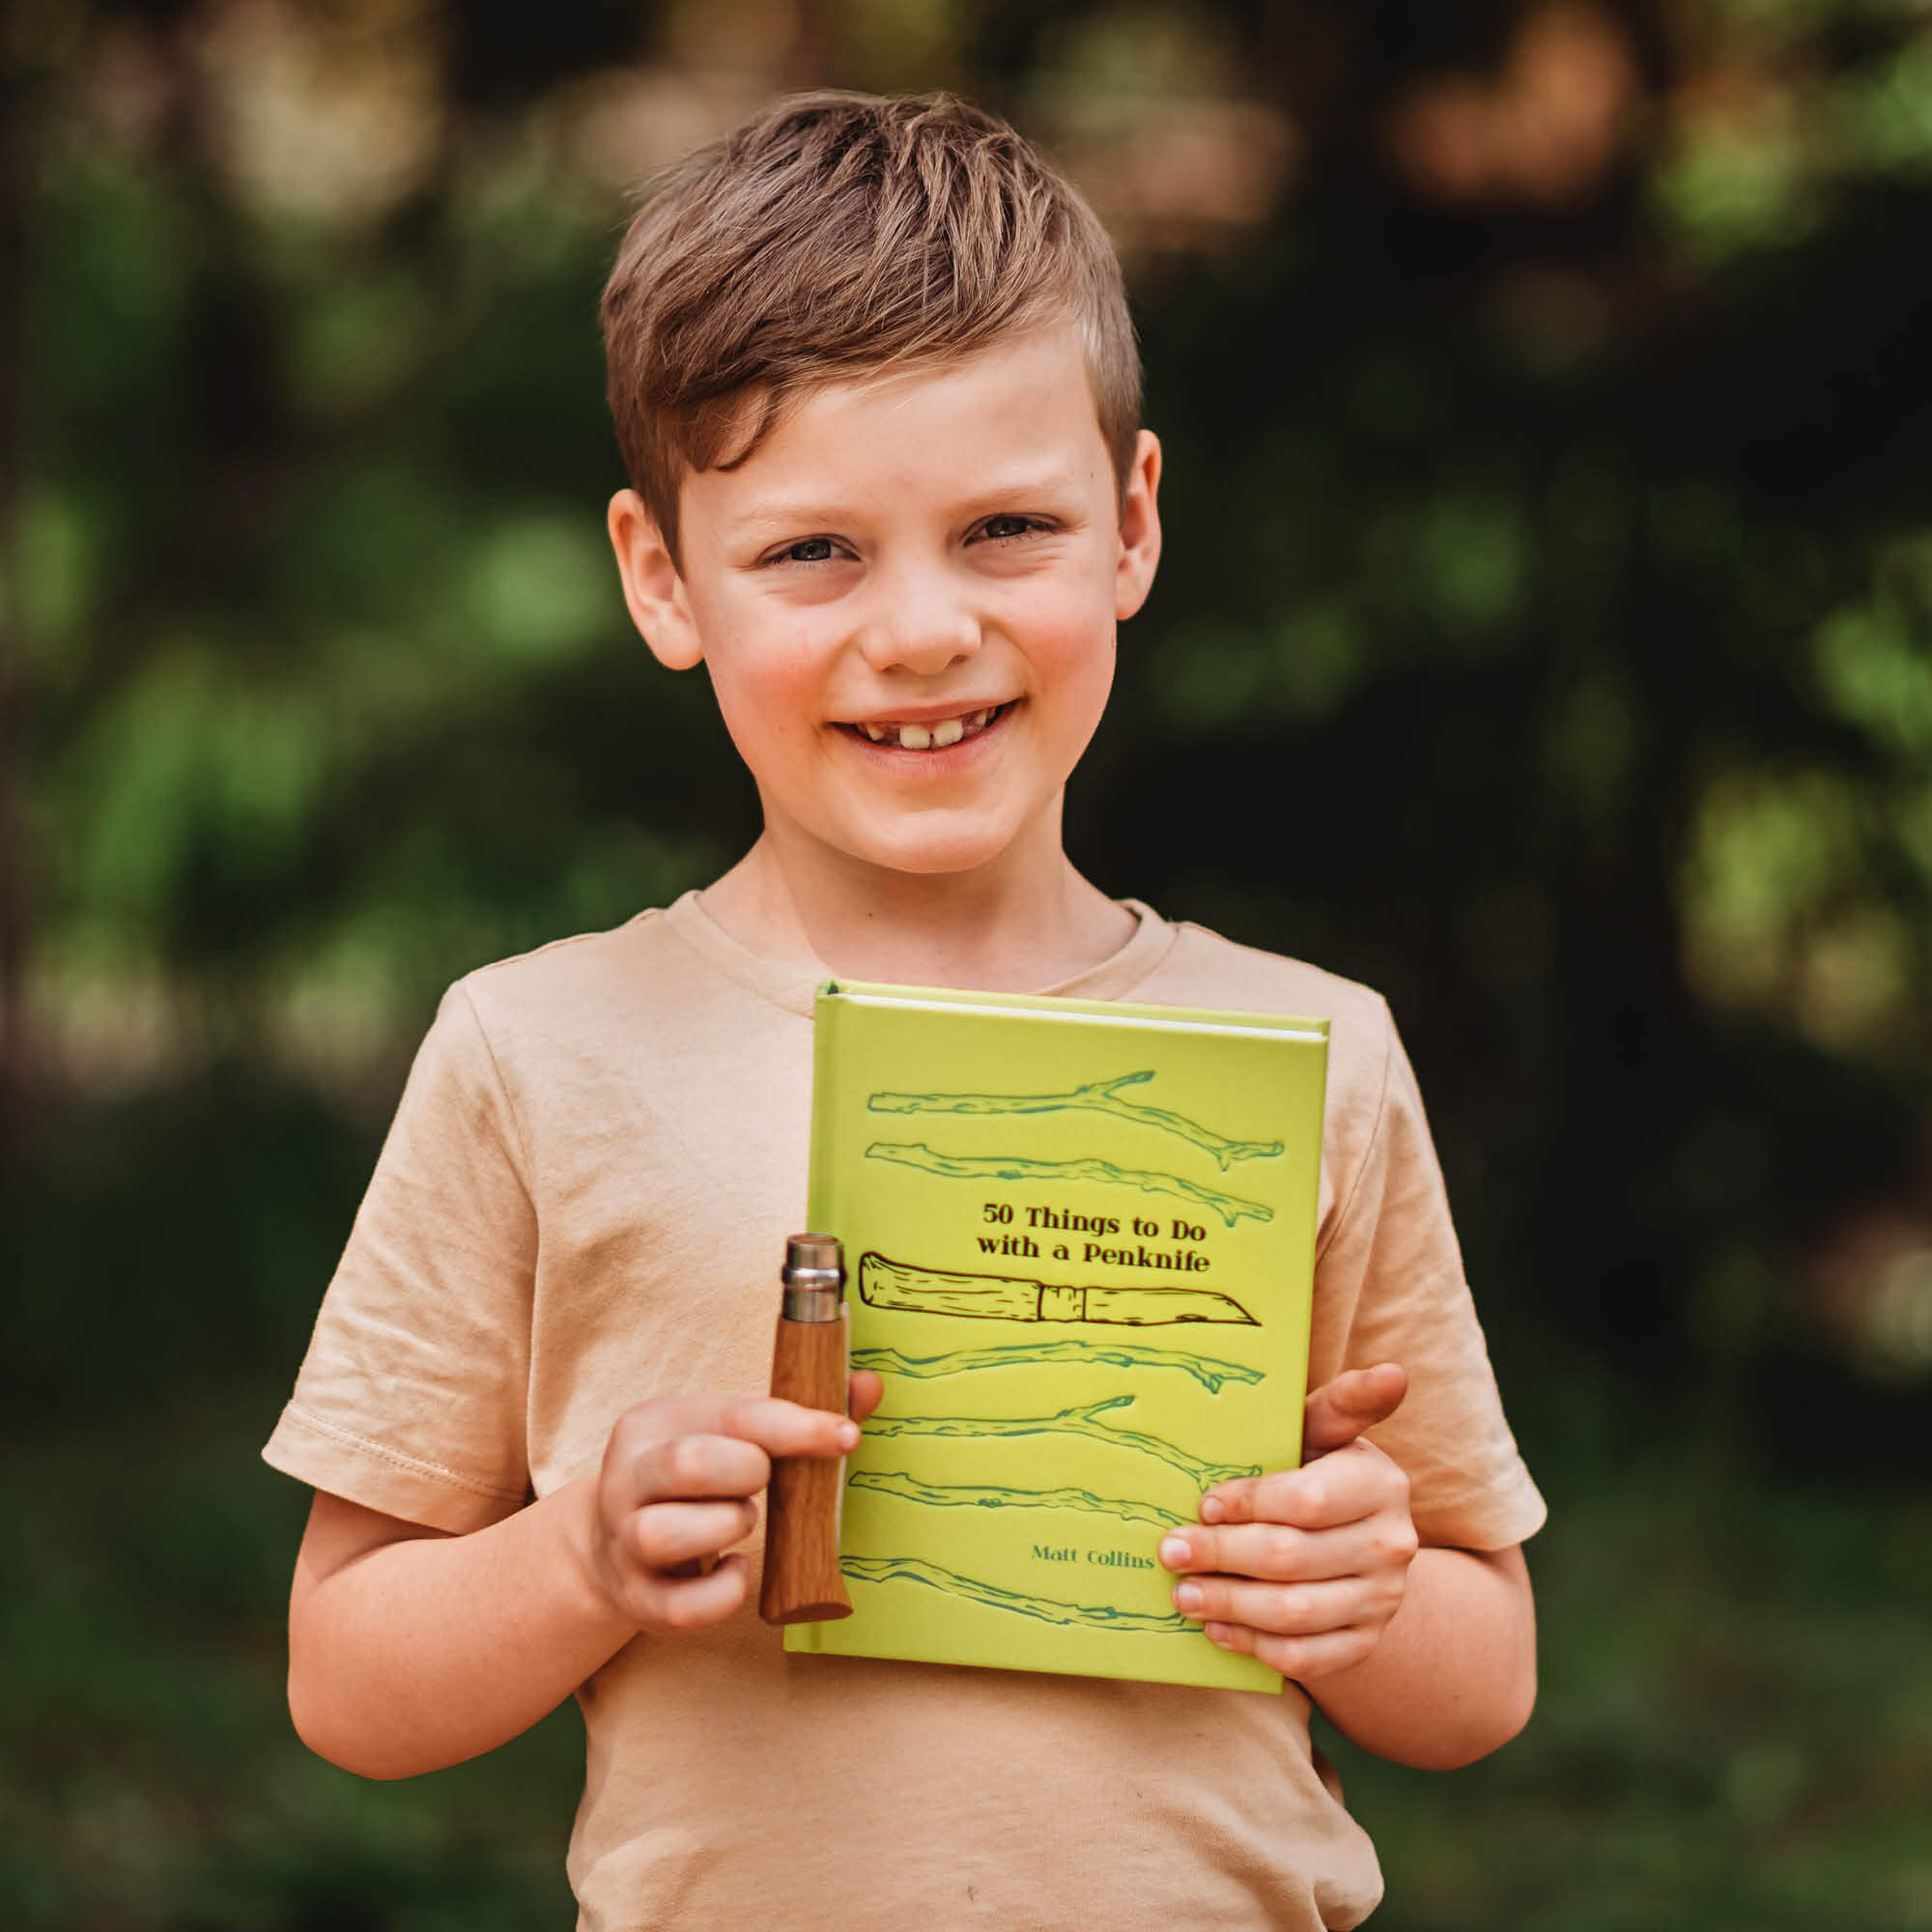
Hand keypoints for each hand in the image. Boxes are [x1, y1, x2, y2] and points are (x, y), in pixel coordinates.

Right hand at [582, 1371, 881, 1633]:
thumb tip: (869, 1386)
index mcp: (655, 1422)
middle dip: (748, 1473)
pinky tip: (736, 1572)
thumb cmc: (693, 1481)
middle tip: (761, 1484)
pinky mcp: (635, 1598)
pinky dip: (722, 1596)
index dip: (798, 1426)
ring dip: (725, 1528)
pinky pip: (679, 1607)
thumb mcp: (729, 1434)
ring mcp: (623, 1541)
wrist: (611, 1543)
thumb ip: (799, 1412)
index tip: (848, 1437)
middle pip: (688, 1463)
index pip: (734, 1415)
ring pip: (664, 1533)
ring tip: (741, 1522)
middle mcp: (627, 1477)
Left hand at [1158, 1362, 1416, 1680]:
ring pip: (1294, 1613)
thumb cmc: (1321, 1469)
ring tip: (1182, 1594)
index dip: (1249, 1504)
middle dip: (1220, 1556)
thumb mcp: (1325, 1432)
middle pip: (1291, 1558)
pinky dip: (1254, 1645)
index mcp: (1380, 1482)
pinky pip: (1305, 1656)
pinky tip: (1218, 1628)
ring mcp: (1383, 1599)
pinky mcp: (1365, 1642)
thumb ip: (1343, 1402)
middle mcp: (1392, 1544)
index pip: (1307, 1500)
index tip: (1203, 1505)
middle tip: (1170, 1551)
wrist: (1359, 1542)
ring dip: (1229, 1604)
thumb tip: (1395, 1372)